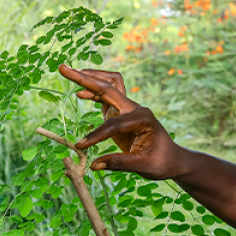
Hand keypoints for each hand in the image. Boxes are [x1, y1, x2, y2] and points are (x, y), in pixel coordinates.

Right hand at [58, 64, 187, 179]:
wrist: (172, 159)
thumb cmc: (161, 162)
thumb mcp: (142, 166)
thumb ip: (118, 163)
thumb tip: (93, 165)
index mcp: (143, 118)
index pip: (114, 123)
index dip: (97, 135)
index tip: (82, 146)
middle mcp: (135, 108)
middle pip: (108, 87)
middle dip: (85, 79)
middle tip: (63, 69)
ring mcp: (128, 108)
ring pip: (108, 85)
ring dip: (89, 79)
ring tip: (69, 72)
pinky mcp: (121, 113)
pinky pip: (105, 97)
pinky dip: (92, 93)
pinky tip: (80, 94)